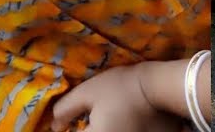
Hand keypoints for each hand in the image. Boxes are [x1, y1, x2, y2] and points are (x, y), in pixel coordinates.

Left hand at [50, 65, 181, 131]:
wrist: (159, 88)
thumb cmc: (121, 87)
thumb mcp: (87, 92)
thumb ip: (66, 109)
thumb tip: (55, 125)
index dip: (67, 128)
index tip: (67, 122)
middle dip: (84, 128)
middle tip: (82, 119)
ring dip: (99, 128)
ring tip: (103, 116)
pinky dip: (112, 128)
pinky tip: (115, 120)